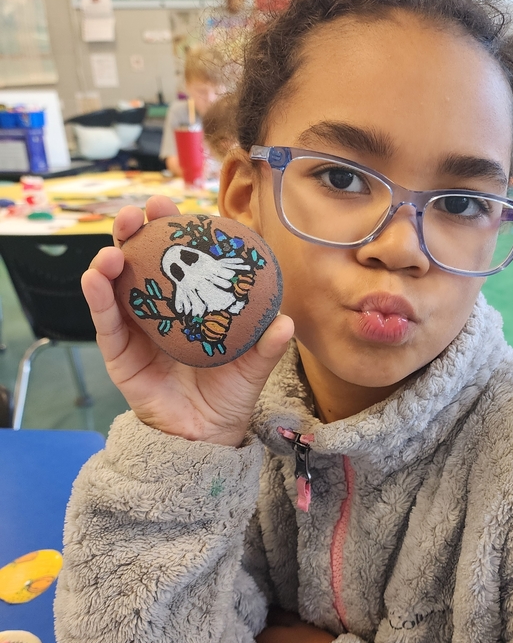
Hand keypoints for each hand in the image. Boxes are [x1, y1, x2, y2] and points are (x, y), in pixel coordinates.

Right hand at [81, 195, 293, 445]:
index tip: (175, 207)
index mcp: (191, 300)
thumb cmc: (228, 393)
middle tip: (141, 212)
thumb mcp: (253, 367)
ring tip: (115, 245)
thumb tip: (286, 322)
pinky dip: (97, 296)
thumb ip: (267, 345)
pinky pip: (105, 320)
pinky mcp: (118, 351)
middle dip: (137, 229)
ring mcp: (135, 327)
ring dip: (111, 256)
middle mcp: (159, 307)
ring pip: (116, 282)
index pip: (180, 256)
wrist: (206, 435)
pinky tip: (95, 276)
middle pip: (141, 259)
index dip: (174, 229)